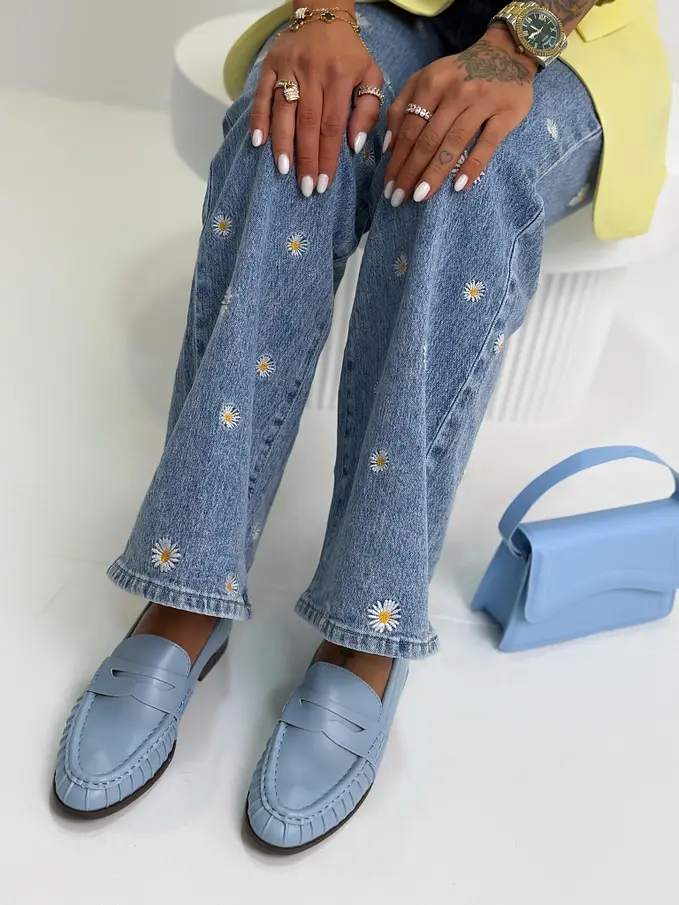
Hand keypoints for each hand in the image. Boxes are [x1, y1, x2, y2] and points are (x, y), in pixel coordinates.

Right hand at [250, 19, 382, 194]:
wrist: (324, 13)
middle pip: (308, 124)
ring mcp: (289, 67)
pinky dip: (259, 118)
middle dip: (306, 158)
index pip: (332, 126)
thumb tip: (353, 144)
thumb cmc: (349, 53)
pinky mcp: (271, 64)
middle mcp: (313, 72)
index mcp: (339, 77)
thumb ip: (368, 109)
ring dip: (282, 143)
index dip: (327, 157)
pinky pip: (262, 94)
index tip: (323, 183)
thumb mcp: (370, 75)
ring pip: (284, 111)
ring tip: (283, 170)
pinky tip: (258, 142)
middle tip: (304, 187)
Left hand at [383, 26, 535, 204]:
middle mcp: (455, 92)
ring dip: (435, 173)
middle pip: (428, 139)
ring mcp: (482, 102)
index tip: (388, 185)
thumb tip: (389, 147)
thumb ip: (402, 107)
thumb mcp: (425, 80)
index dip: (397, 160)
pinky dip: (473, 165)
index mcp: (431, 83)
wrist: (506, 54)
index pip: (409, 129)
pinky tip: (459, 186)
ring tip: (421, 196)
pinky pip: (487, 144)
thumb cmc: (458, 75)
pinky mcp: (506, 113)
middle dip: (410, 172)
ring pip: (453, 143)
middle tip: (399, 198)